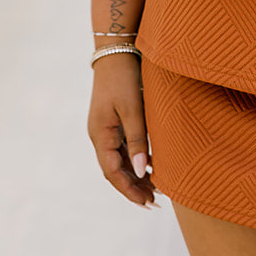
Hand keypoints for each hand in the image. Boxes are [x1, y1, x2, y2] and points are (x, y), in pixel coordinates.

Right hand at [87, 54, 156, 206]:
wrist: (117, 51)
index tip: (146, 203)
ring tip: (155, 190)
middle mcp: (100, 135)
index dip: (129, 190)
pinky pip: (122, 148)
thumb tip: (140, 171)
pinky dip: (135, 160)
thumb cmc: (124, 78)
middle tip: (154, 203)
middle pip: (115, 170)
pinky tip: (150, 167)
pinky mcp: (113, 122)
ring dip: (135, 176)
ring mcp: (105, 129)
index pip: (112, 172)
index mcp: (100, 135)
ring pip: (119, 161)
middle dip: (133, 188)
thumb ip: (137, 140)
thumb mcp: (133, 109)